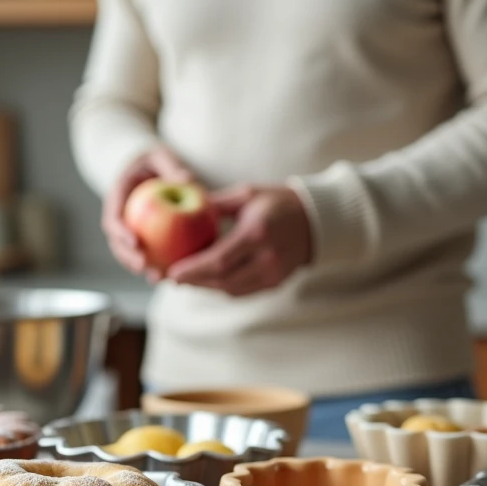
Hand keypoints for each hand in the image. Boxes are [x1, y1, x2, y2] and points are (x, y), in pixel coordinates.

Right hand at [103, 147, 192, 280]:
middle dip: (127, 258)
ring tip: (157, 279)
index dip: (120, 232)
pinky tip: (171, 277)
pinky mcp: (140, 238)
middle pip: (116, 242)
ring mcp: (127, 228)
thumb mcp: (163, 156)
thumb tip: (186, 179)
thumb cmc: (158, 160)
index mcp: (117, 195)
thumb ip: (172, 166)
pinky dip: (156, 265)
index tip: (136, 242)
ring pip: (128, 253)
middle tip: (144, 267)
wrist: (152, 168)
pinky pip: (146, 254)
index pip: (112, 217)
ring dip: (140, 268)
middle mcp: (119, 215)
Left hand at [167, 185, 312, 295]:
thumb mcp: (247, 194)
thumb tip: (182, 208)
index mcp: (258, 233)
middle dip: (193, 281)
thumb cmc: (277, 202)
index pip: (220, 260)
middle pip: (222, 280)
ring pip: (231, 290)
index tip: (171, 271)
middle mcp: (267, 258)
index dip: (193, 270)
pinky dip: (221, 287)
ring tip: (183, 279)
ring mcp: (274, 274)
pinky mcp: (276, 284)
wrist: (317, 220)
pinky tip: (206, 280)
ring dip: (205, 286)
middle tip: (169, 278)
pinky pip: (242, 291)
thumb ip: (215, 204)